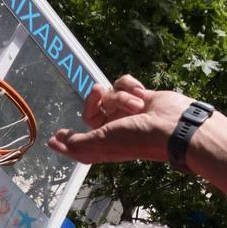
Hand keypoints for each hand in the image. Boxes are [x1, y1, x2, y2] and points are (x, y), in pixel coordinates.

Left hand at [47, 75, 194, 164]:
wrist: (173, 125)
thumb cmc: (139, 137)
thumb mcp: (102, 142)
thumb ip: (78, 144)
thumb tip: (57, 143)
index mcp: (104, 144)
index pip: (79, 143)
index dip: (66, 141)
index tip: (53, 137)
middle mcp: (113, 128)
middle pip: (91, 110)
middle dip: (94, 98)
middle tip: (98, 90)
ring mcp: (126, 112)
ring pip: (109, 93)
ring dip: (121, 95)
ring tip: (137, 105)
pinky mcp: (138, 96)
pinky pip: (123, 83)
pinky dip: (131, 85)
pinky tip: (142, 93)